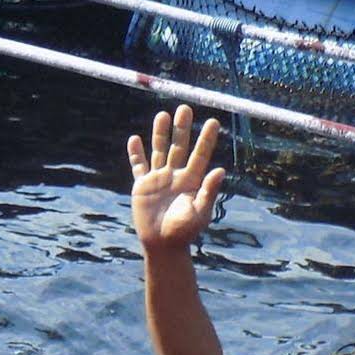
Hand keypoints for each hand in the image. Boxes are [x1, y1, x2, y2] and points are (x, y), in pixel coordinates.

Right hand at [127, 105, 224, 251]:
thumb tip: (220, 170)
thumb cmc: (184, 232)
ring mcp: (158, 179)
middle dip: (182, 128)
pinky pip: (138, 166)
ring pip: (159, 150)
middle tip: (185, 109)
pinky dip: (135, 154)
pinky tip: (134, 139)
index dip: (206, 138)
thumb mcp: (200, 212)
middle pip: (179, 146)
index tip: (213, 121)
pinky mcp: (142, 186)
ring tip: (162, 115)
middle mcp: (176, 175)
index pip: (200, 154)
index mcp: (192, 180)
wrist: (162, 245)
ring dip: (160, 133)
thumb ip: (209, 191)